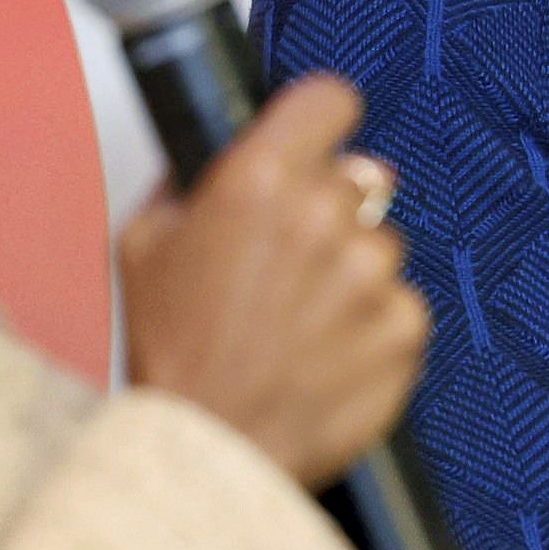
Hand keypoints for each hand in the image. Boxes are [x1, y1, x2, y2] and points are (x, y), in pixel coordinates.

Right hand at [120, 74, 426, 487]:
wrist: (210, 451)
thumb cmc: (172, 353)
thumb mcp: (143, 243)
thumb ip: (189, 179)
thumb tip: (218, 149)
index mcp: (258, 180)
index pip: (330, 99)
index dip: (319, 122)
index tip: (316, 141)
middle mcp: (325, 215)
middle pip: (357, 178)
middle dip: (327, 211)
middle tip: (287, 263)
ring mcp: (372, 273)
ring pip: (381, 244)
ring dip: (352, 272)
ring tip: (300, 321)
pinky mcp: (404, 326)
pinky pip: (402, 304)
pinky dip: (374, 325)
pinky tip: (327, 352)